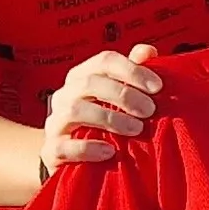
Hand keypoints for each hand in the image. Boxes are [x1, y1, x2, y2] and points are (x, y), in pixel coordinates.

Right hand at [40, 44, 165, 176]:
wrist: (72, 158)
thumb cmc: (102, 122)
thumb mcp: (118, 97)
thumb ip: (133, 74)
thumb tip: (147, 51)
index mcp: (82, 77)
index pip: (104, 61)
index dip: (132, 70)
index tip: (157, 87)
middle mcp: (65, 95)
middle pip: (90, 83)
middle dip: (123, 94)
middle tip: (150, 110)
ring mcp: (55, 122)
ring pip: (74, 110)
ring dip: (109, 118)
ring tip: (136, 129)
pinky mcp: (51, 150)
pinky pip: (64, 146)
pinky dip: (88, 148)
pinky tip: (110, 151)